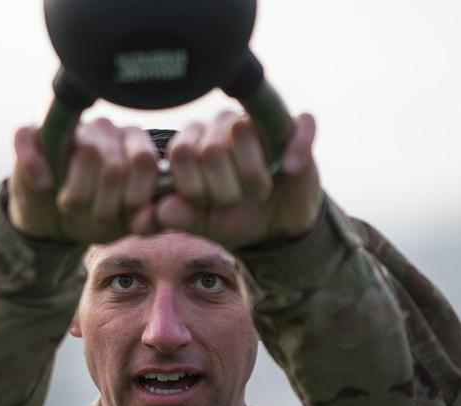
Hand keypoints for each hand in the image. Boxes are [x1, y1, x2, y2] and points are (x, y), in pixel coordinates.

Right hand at [8, 118, 159, 243]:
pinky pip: (32, 138)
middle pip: (114, 164)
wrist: (53, 222)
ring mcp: (70, 126)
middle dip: (103, 204)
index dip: (134, 195)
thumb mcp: (127, 224)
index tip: (124, 213)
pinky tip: (43, 183)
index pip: (144, 160)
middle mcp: (107, 129)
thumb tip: (143, 213)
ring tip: (74, 205)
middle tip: (94, 214)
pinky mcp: (33, 133)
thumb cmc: (95, 217)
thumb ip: (151, 220)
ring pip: (86, 151)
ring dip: (77, 196)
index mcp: (136, 145)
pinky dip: (36, 166)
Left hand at [155, 111, 321, 249]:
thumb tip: (163, 210)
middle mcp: (220, 126)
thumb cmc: (235, 218)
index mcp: (193, 144)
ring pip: (244, 130)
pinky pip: (297, 124)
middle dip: (226, 189)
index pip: (181, 152)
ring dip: (254, 176)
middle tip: (236, 201)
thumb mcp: (207, 225)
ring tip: (259, 193)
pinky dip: (294, 148)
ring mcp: (257, 123)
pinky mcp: (295, 127)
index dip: (194, 186)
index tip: (206, 205)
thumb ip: (183, 218)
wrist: (275, 227)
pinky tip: (290, 168)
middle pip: (211, 147)